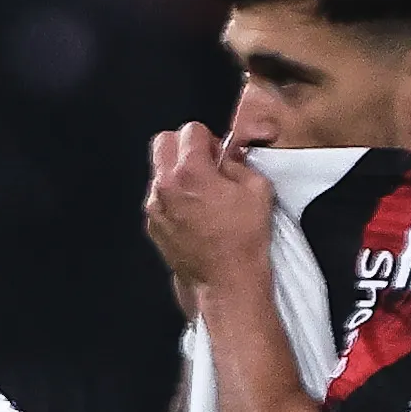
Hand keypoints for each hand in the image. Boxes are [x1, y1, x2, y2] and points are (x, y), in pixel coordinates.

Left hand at [143, 124, 277, 300]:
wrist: (227, 282)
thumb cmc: (243, 240)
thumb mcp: (257, 189)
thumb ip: (239, 162)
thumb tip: (228, 155)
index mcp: (190, 171)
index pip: (191, 130)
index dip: (209, 139)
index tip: (218, 155)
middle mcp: (166, 186)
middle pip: (163, 142)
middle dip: (184, 147)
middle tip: (205, 165)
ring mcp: (156, 207)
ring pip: (158, 171)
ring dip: (177, 174)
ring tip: (201, 195)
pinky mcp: (153, 226)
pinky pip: (158, 199)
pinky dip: (172, 199)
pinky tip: (194, 215)